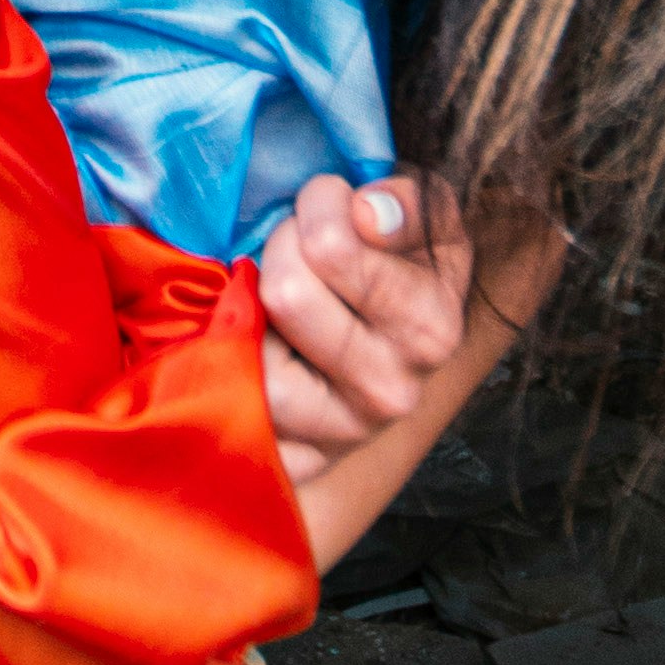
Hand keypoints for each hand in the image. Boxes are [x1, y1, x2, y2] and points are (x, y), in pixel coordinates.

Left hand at [259, 172, 473, 465]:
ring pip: (255, 356)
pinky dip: (233, 372)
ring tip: (274, 299)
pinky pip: (233, 410)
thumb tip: (367, 211)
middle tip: (297, 251)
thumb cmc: (396, 262)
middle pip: (286, 293)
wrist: (387, 344)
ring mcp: (339, 435)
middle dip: (281, 252)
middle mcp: (391, 392)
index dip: (318, 207)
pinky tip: (257, 349)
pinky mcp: (292, 461)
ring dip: (250, 313)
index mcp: (432, 330)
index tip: (329, 207)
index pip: (331, 247)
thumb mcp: (419, 216)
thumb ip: (404, 203)